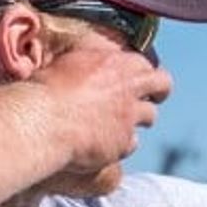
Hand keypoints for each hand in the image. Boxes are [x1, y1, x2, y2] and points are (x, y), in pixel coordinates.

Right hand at [30, 38, 172, 173]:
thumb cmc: (45, 91)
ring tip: (121, 122)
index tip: (138, 77)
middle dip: (159, 91)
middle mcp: (128, 88)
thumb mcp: (68, 64)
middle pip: (163, 85)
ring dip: (138, 119)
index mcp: (115, 64)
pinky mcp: (124, 142)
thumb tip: (93, 63)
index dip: (143, 71)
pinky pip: (132, 142)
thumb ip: (90, 64)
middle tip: (153, 97)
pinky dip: (122, 143)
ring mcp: (129, 116)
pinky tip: (106, 143)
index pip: (144, 63)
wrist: (43, 122)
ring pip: (150, 116)